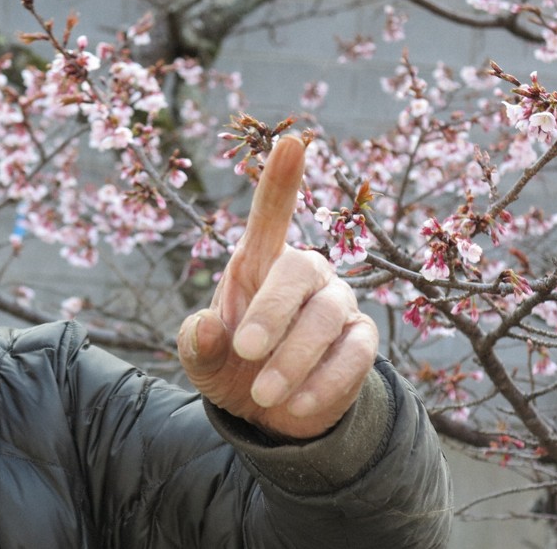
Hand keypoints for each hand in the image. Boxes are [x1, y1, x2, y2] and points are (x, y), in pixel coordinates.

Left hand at [178, 135, 377, 439]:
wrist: (269, 415)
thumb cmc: (230, 366)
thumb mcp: (200, 359)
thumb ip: (195, 342)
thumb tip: (206, 326)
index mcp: (258, 262)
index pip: (272, 213)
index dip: (281, 179)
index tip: (290, 142)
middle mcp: (304, 273)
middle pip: (299, 269)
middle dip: (272, 312)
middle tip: (244, 351)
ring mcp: (338, 304)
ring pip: (328, 315)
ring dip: (293, 358)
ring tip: (263, 394)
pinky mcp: (361, 342)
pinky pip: (354, 354)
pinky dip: (324, 382)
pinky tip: (297, 406)